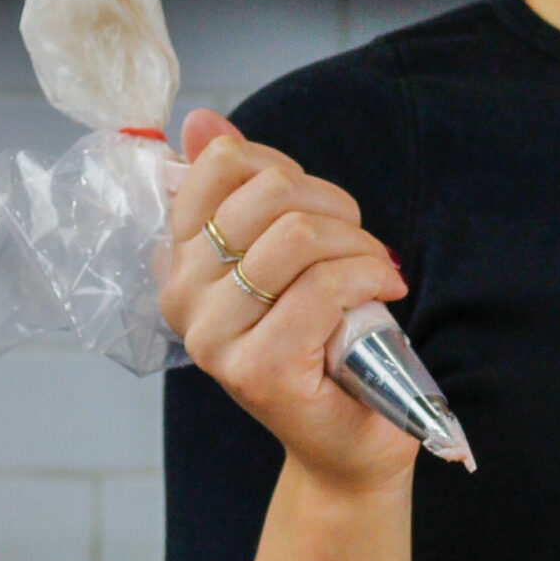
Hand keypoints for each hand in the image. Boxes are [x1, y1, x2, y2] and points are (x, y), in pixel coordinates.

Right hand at [160, 108, 416, 493]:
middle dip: (334, 209)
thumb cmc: (321, 342)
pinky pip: (322, 286)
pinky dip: (368, 276)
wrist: (346, 439)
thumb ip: (241, 187)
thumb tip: (201, 121)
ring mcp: (213, 337)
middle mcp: (180, 296)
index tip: (317, 206)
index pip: (220, 166)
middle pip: (267, 195)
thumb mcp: (282, 252)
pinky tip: (383, 292)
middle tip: (360, 244)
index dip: (286, 168)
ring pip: (297, 237)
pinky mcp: (257, 368)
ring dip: (357, 246)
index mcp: (177, 259)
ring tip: (375, 272)